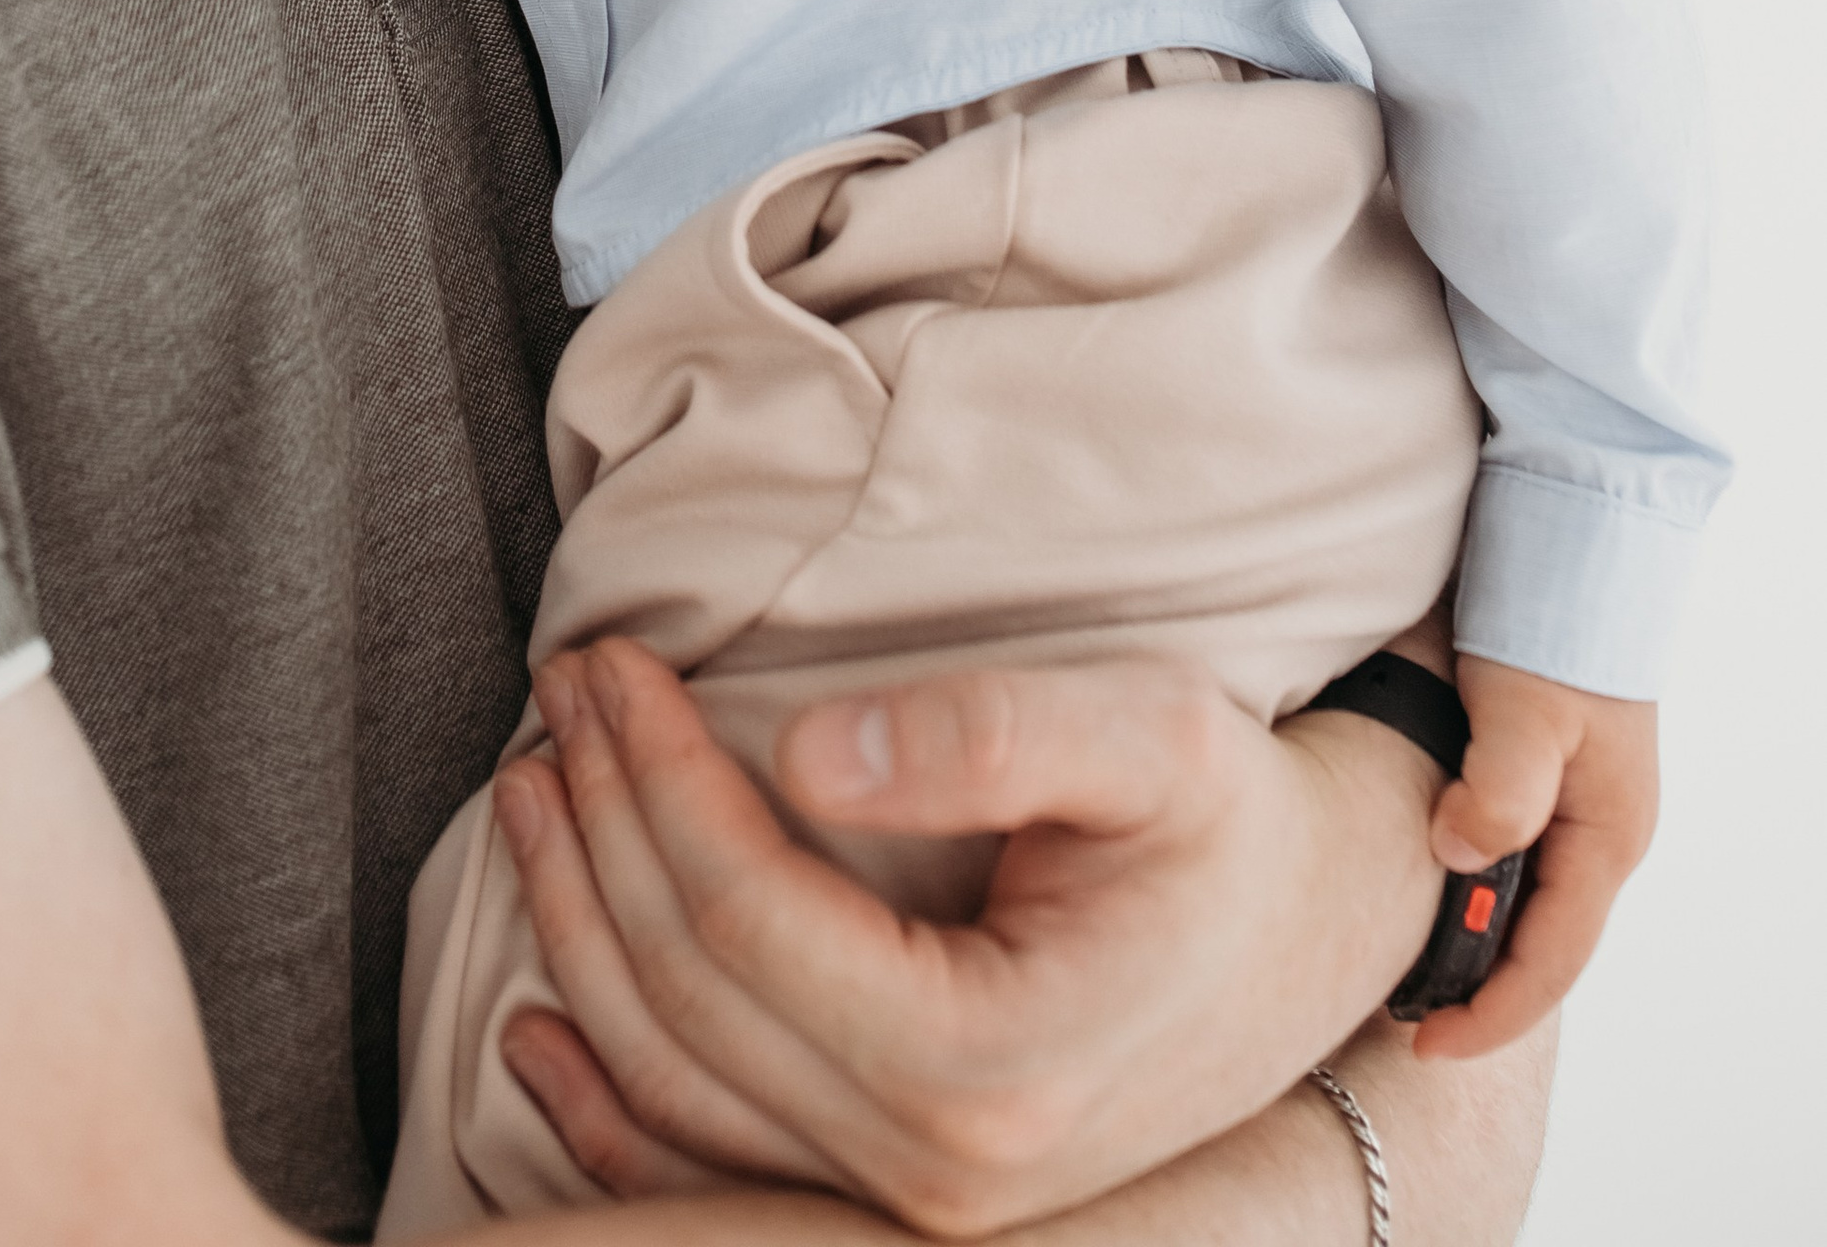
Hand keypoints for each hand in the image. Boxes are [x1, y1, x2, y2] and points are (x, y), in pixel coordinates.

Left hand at [491, 638, 1449, 1238]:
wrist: (1317, 934)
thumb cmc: (1231, 820)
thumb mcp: (1151, 736)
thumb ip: (989, 734)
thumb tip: (807, 748)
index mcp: (991, 1062)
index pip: (746, 912)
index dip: (656, 778)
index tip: (611, 658)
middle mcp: (940, 1171)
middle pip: (692, 992)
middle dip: (601, 826)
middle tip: (563, 690)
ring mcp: (915, 1207)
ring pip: (677, 1083)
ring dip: (578, 932)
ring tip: (532, 790)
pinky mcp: (901, 1200)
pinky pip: (710, 1171)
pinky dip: (606, 1106)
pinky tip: (533, 1029)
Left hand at [1414, 656, 1656, 1064]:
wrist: (1575, 539)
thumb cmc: (1557, 623)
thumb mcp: (1528, 712)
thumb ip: (1498, 793)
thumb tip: (1456, 856)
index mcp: (1606, 837)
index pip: (1551, 961)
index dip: (1491, 1014)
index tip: (1425, 1045)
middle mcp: (1596, 830)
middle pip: (1540, 939)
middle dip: (1479, 986)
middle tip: (1403, 1016)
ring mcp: (1574, 800)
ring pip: (1522, 896)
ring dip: (1471, 932)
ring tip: (1404, 962)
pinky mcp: (1543, 766)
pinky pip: (1508, 849)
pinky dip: (1469, 879)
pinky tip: (1423, 878)